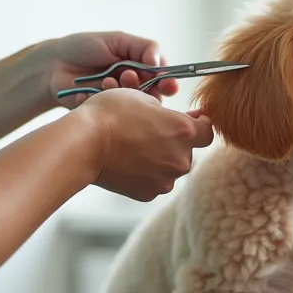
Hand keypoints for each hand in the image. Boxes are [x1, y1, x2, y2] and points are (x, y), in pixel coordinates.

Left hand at [36, 31, 180, 108]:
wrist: (53, 64)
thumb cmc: (84, 47)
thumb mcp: (117, 39)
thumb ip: (143, 47)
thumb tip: (159, 62)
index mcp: (140, 68)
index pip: (162, 78)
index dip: (168, 82)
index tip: (166, 84)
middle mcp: (132, 87)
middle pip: (153, 96)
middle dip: (143, 88)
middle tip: (128, 77)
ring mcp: (119, 103)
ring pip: (134, 108)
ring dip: (123, 93)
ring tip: (106, 81)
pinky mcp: (103, 115)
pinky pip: (111, 116)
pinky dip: (100, 100)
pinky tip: (87, 91)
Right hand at [79, 89, 213, 200]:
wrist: (83, 144)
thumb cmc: (110, 115)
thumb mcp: (143, 99)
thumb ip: (166, 113)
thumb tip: (175, 120)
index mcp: (184, 131)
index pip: (208, 130)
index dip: (200, 124)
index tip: (191, 120)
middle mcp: (180, 159)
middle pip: (188, 151)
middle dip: (175, 142)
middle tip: (151, 133)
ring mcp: (165, 179)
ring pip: (171, 168)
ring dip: (161, 159)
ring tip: (135, 148)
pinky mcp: (148, 194)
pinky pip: (155, 182)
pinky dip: (146, 174)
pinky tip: (128, 162)